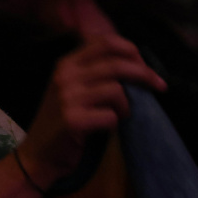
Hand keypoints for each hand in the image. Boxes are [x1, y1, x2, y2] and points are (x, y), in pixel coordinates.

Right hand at [17, 34, 166, 184]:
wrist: (38, 155)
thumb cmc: (61, 122)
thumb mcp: (72, 88)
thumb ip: (95, 72)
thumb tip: (136, 63)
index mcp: (66, 63)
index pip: (106, 42)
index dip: (132, 51)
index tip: (145, 66)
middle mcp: (65, 76)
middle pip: (117, 63)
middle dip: (144, 74)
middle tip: (159, 86)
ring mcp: (67, 98)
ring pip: (116, 90)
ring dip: (127, 105)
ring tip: (120, 115)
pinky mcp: (72, 120)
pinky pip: (111, 116)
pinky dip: (116, 122)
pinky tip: (107, 127)